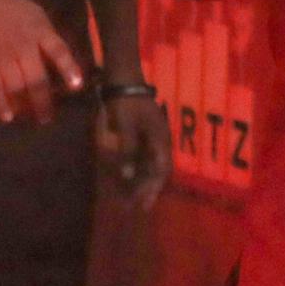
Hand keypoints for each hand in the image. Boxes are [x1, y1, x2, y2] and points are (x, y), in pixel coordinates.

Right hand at [0, 0, 81, 124]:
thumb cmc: (11, 7)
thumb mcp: (36, 16)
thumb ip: (48, 38)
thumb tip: (61, 64)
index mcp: (39, 31)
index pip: (58, 51)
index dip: (68, 69)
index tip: (77, 87)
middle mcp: (22, 45)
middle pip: (36, 79)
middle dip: (44, 101)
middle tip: (47, 117)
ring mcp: (2, 54)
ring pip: (16, 87)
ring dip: (25, 106)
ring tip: (32, 118)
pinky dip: (1, 103)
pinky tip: (8, 117)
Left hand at [96, 92, 170, 207]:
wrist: (123, 79)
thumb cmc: (125, 102)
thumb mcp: (125, 127)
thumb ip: (127, 151)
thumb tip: (128, 175)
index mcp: (159, 140)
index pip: (160, 170)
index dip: (153, 189)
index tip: (145, 205)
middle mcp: (159, 140)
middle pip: (157, 170)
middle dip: (149, 188)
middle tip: (139, 207)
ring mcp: (152, 136)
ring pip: (150, 164)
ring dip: (143, 180)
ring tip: (132, 196)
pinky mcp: (143, 132)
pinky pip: (143, 155)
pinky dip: (137, 168)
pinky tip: (129, 177)